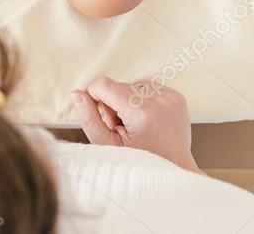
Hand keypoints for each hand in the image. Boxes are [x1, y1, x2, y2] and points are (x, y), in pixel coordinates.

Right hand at [71, 76, 201, 173]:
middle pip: (118, 85)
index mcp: (141, 112)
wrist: (174, 170)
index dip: (95, 98)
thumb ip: (89, 119)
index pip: (103, 84)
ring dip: (128, 101)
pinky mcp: (177, 97)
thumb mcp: (107, 145)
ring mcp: (171, 97)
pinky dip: (143, 101)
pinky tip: (147, 120)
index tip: (104, 119)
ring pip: (132, 85)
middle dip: (114, 103)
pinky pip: (148, 88)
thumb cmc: (140, 162)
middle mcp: (158, 100)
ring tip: (136, 125)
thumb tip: (76, 94)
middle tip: (124, 128)